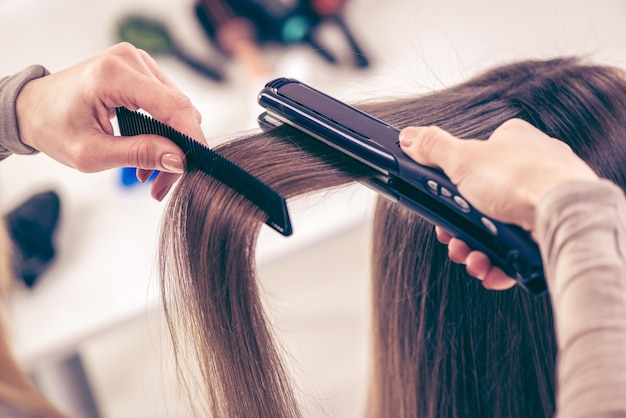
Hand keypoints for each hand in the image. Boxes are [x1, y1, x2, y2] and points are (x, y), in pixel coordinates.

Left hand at [15, 42, 206, 200]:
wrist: (34, 108)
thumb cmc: (54, 127)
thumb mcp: (92, 152)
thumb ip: (138, 154)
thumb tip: (179, 160)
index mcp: (113, 74)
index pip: (172, 105)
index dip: (192, 137)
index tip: (200, 165)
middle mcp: (130, 60)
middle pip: (178, 109)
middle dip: (178, 149)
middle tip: (162, 185)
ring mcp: (137, 63)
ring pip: (177, 109)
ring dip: (171, 144)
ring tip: (150, 173)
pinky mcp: (141, 71)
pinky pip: (168, 104)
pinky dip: (164, 132)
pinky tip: (149, 152)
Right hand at [399, 118, 598, 288]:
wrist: (566, 215)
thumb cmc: (523, 178)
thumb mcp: (463, 158)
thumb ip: (433, 147)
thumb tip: (409, 136)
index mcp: (511, 143)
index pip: (470, 162)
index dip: (449, 188)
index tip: (438, 206)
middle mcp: (529, 169)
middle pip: (479, 202)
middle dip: (460, 228)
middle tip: (452, 240)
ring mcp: (540, 200)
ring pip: (496, 229)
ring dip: (476, 249)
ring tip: (472, 259)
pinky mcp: (547, 230)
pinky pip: (517, 250)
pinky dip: (499, 263)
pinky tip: (491, 269)